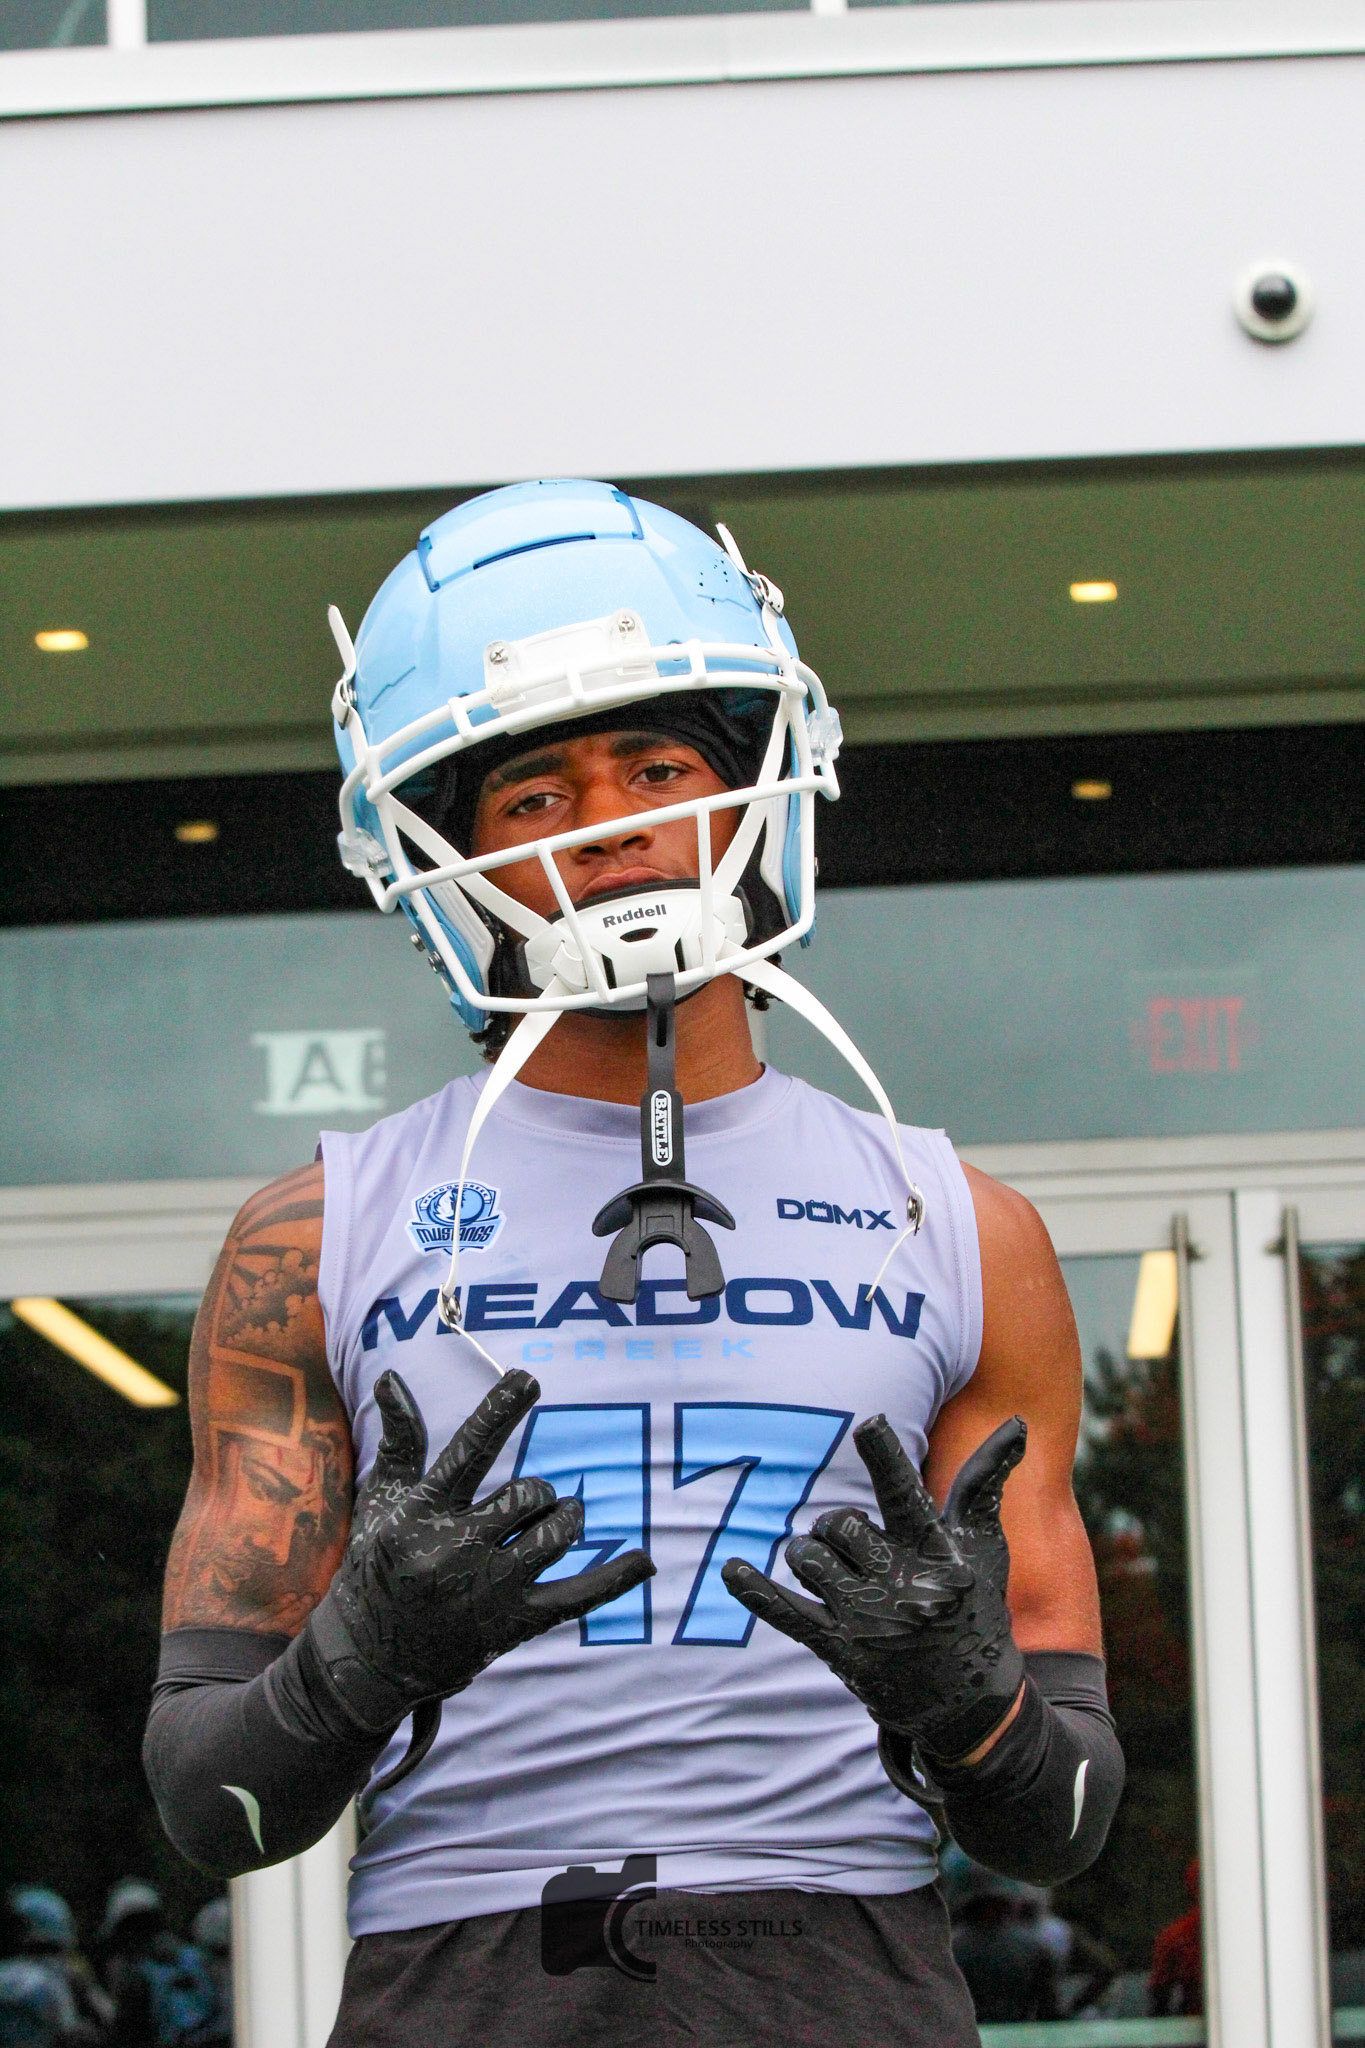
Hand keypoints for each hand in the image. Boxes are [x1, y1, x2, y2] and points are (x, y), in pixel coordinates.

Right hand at [306, 1368, 653, 1734]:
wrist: (368, 1660)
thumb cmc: (378, 1567)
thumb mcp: (382, 1502)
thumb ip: (400, 1440)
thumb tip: (395, 1376)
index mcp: (424, 1513)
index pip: (468, 1452)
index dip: (498, 1413)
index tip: (527, 1379)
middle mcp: (457, 1549)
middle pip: (527, 1495)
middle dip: (537, 1493)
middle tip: (525, 1506)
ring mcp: (489, 1590)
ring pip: (555, 1535)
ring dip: (564, 1521)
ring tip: (553, 1525)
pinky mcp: (513, 1624)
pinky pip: (576, 1596)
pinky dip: (614, 1578)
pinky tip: (644, 1561)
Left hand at [721, 1414, 1025, 1762]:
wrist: (974, 1707)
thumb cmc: (977, 1611)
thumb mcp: (984, 1550)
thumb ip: (982, 1485)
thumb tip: (1016, 1424)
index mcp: (938, 1556)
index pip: (907, 1497)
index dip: (887, 1459)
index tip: (869, 1424)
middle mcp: (903, 1588)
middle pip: (840, 1526)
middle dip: (836, 1525)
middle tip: (853, 1543)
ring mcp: (870, 1623)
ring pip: (809, 1559)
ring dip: (810, 1554)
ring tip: (832, 1569)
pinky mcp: (843, 1653)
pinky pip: (787, 1613)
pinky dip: (755, 1591)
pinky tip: (733, 1569)